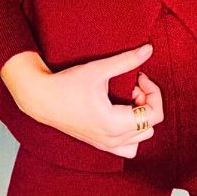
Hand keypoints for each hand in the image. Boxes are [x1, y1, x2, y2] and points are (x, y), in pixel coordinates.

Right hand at [15, 43, 165, 157]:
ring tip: (127, 101)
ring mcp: (106, 145)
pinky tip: (121, 113)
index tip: (139, 77)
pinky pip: (127, 146)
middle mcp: (112, 139)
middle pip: (150, 126)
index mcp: (115, 124)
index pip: (154, 115)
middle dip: (147, 102)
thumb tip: (149, 49)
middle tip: (132, 86)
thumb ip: (126, 60)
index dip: (153, 92)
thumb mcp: (98, 69)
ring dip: (140, 118)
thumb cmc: (67, 85)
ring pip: (141, 138)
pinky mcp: (100, 144)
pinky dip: (131, 132)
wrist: (42, 99)